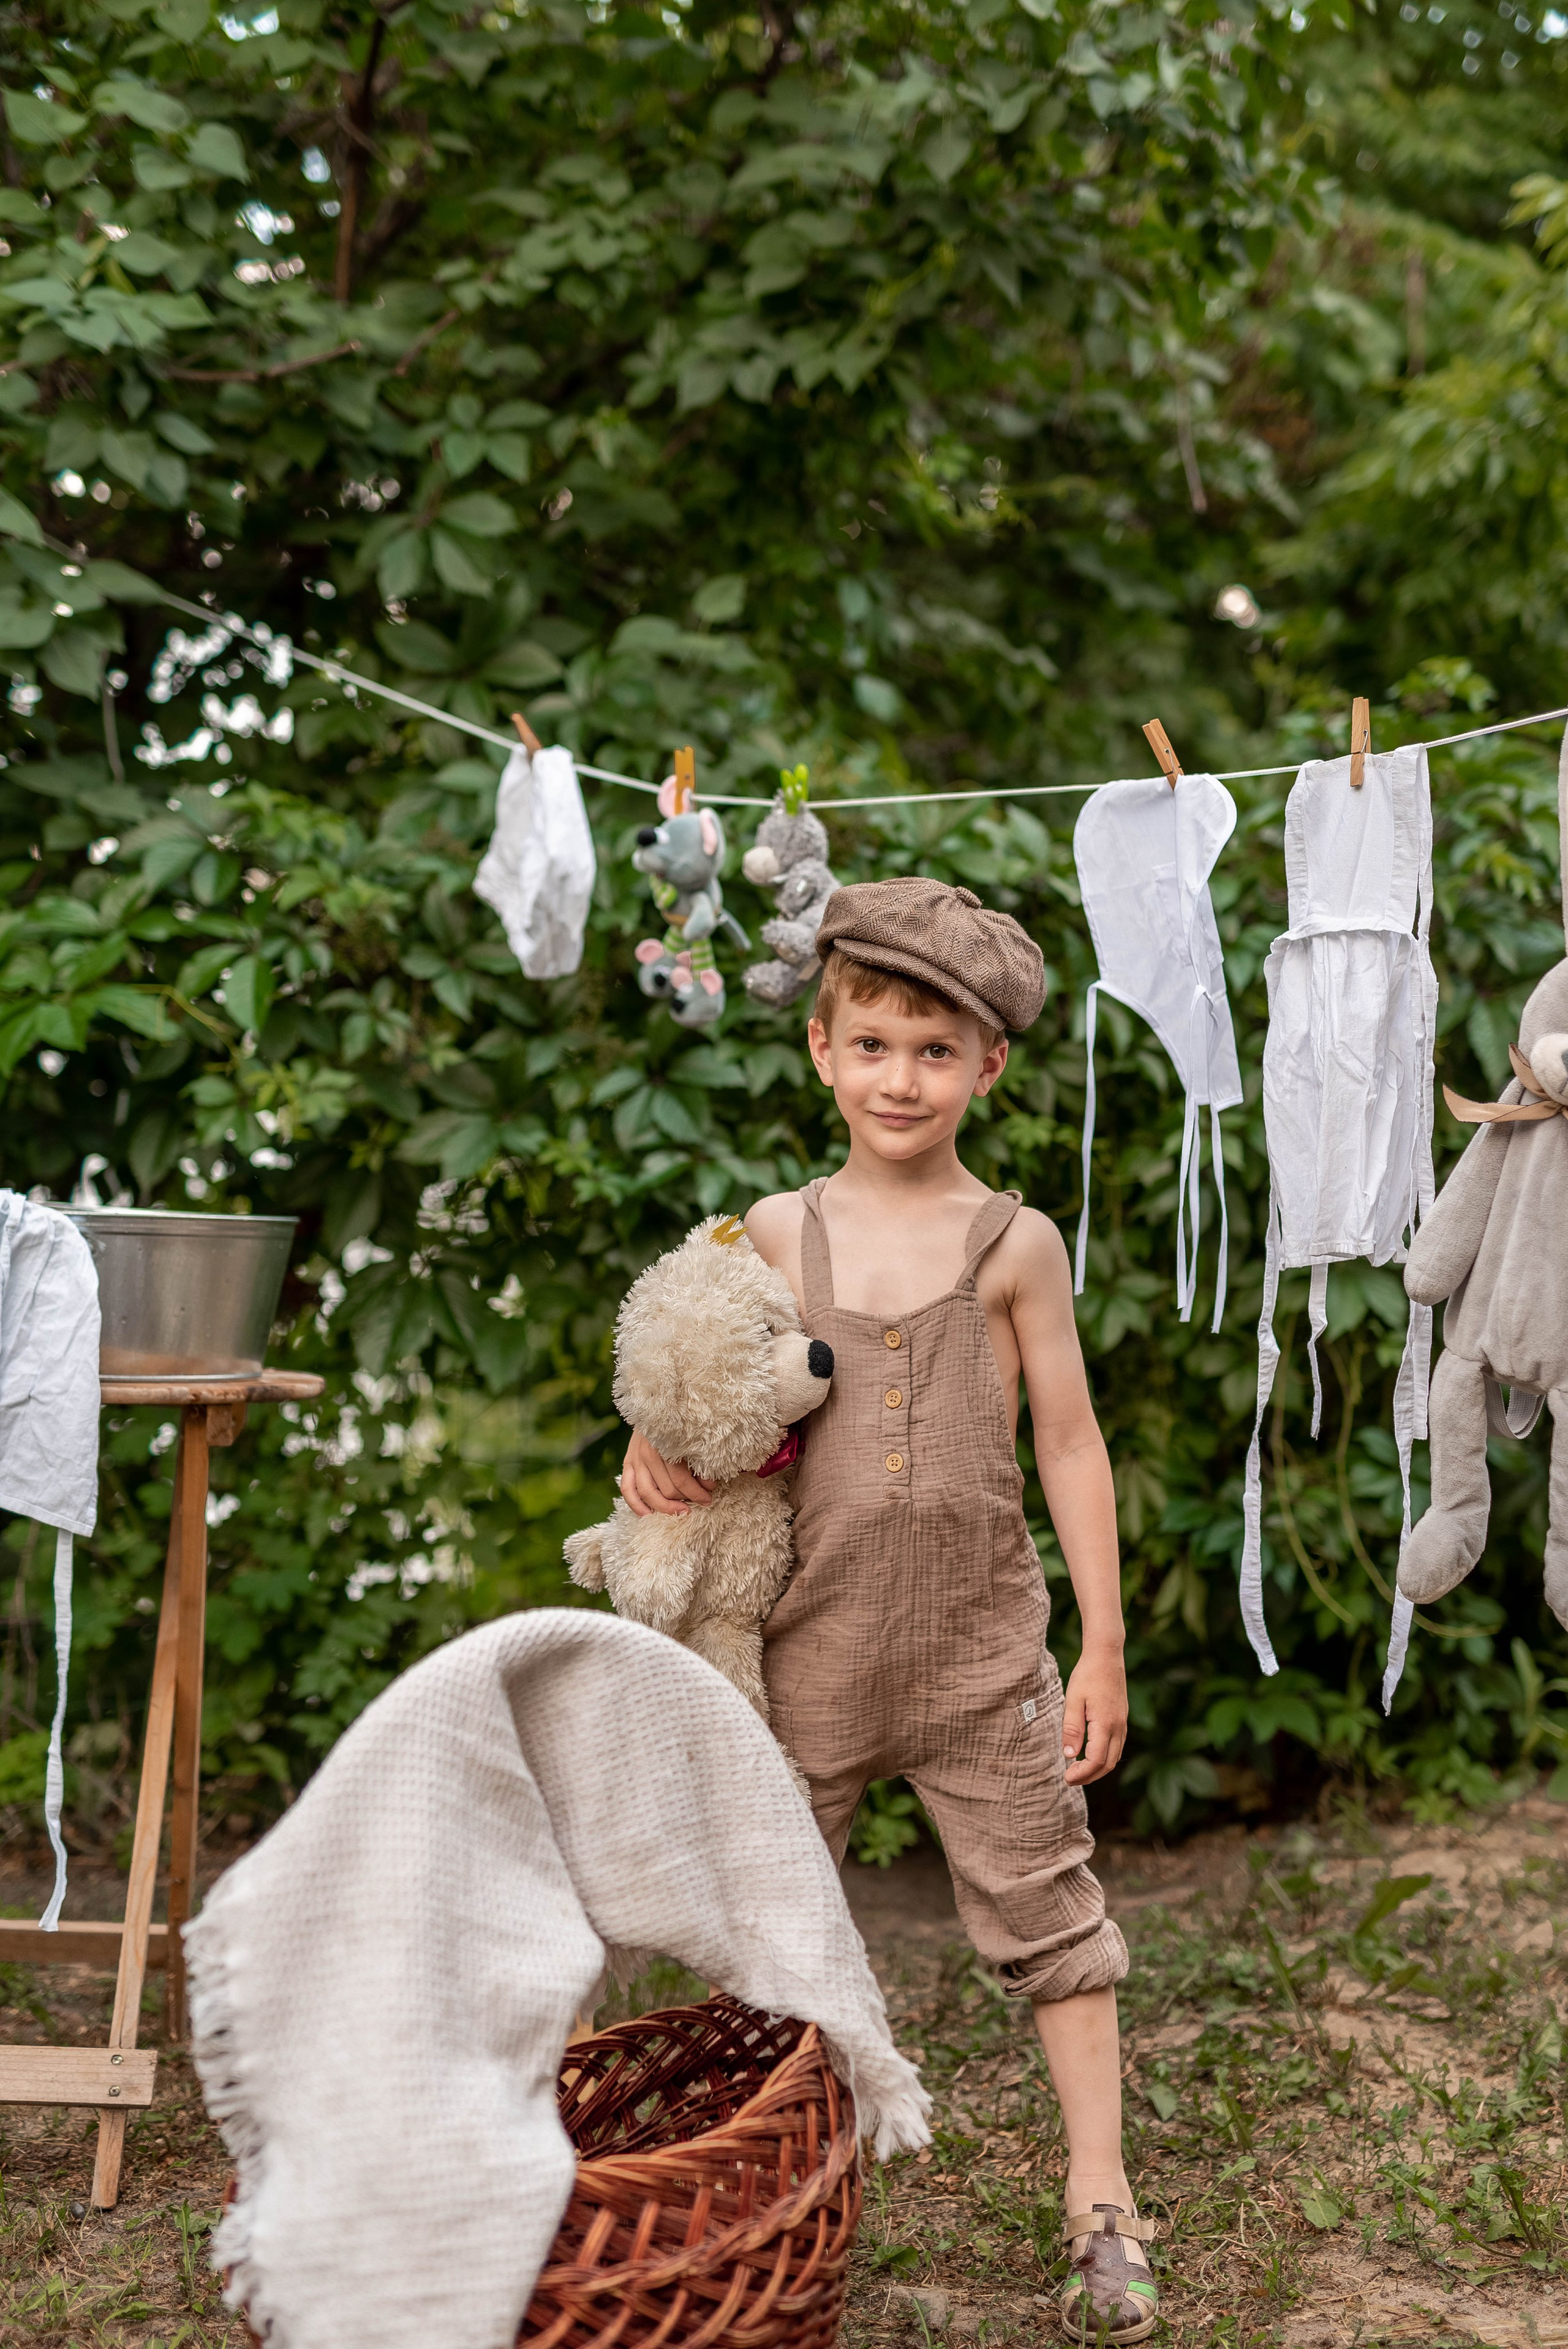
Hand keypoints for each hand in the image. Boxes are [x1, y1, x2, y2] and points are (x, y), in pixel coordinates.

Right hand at [620, 1428, 714, 1517]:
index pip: (680, 1479)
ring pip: (647, 1493)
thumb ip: (700, 1459)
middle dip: (686, 1497)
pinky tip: (648, 1515)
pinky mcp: (628, 1462)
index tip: (709, 1496)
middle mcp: (648, 1452)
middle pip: (666, 1488)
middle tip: (701, 1500)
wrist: (658, 1404)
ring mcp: (636, 1458)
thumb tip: (709, 1485)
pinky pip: (627, 1489)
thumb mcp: (693, 1436)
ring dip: (665, 1507)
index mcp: (666, 1444)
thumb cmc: (681, 1423)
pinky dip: (636, 1505)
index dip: (696, 1492)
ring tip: (682, 1513)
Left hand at [1061, 1646, 1127, 1786]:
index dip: (1082, 1774)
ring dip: (1097, 1769)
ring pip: (1114, 1757)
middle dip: (1089, 1776)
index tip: (1066, 1777)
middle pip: (1108, 1764)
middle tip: (1069, 1778)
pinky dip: (1104, 1757)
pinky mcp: (1122, 1720)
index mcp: (1106, 1724)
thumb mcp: (1073, 1700)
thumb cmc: (1087, 1675)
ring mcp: (1122, 1724)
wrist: (1107, 1656)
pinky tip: (1088, 1754)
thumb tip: (1069, 1755)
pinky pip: (1116, 1746)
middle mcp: (1118, 1727)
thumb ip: (1072, 1729)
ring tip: (1077, 1770)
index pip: (1097, 1761)